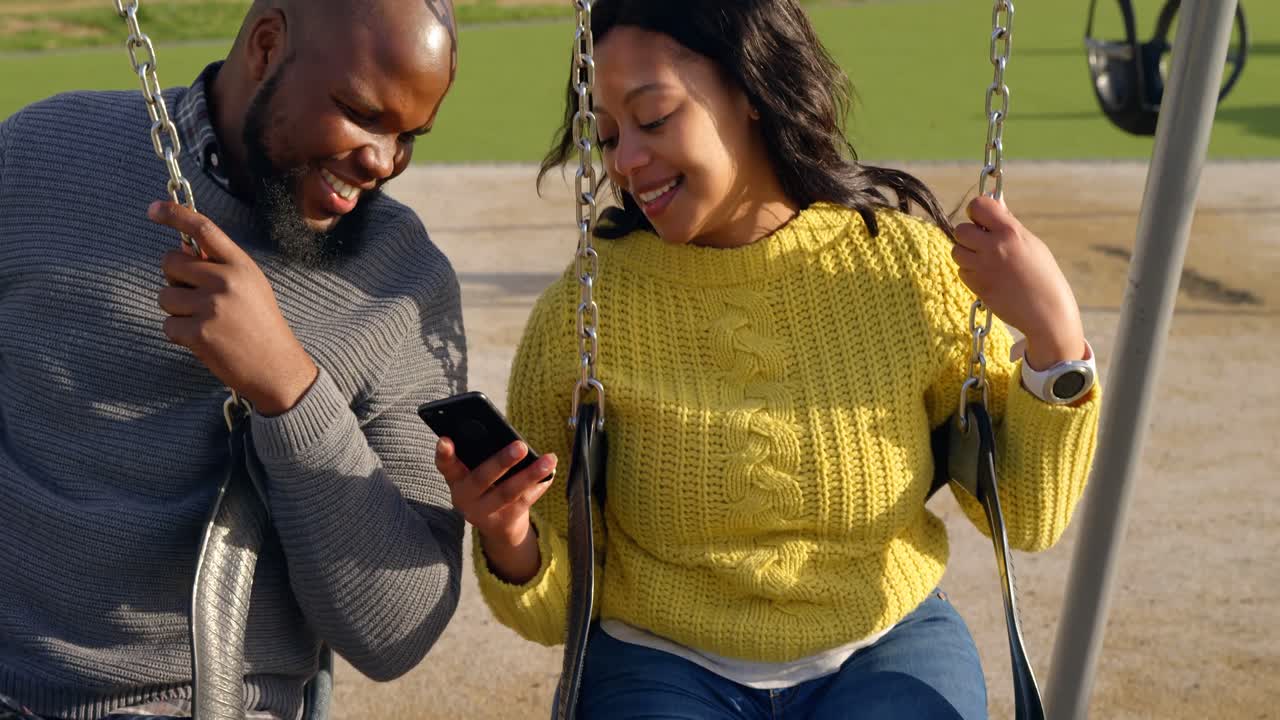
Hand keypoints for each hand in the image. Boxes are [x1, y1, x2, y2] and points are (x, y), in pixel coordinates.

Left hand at [149, 201, 317, 414]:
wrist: (277, 367)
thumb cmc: (261, 325)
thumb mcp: (250, 286)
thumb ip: (220, 267)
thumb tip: (182, 250)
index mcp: (240, 265)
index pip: (203, 229)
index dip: (174, 214)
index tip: (152, 209)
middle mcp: (226, 281)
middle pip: (170, 262)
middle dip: (174, 279)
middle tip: (196, 298)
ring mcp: (211, 307)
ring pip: (165, 296)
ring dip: (176, 311)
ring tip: (205, 323)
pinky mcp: (199, 333)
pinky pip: (168, 325)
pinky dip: (179, 334)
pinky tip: (203, 341)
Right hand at [436, 438, 556, 582]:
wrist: (497, 525)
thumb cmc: (487, 485)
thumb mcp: (477, 473)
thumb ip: (483, 457)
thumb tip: (512, 440)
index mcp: (456, 479)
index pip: (446, 466)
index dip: (444, 454)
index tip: (445, 440)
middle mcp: (465, 498)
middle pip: (482, 478)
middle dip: (502, 461)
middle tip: (521, 445)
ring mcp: (484, 513)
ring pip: (509, 492)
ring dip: (531, 474)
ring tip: (550, 460)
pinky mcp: (504, 522)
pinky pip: (524, 501)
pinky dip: (539, 486)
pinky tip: (551, 474)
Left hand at [953, 196, 1086, 367]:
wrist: (1046, 312)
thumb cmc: (1042, 275)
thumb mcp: (1031, 243)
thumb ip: (1008, 223)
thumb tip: (995, 201)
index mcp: (1011, 232)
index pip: (978, 205)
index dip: (977, 211)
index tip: (982, 220)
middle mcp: (994, 247)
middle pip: (960, 230)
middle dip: (969, 235)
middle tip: (983, 244)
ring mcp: (983, 267)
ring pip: (957, 251)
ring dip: (967, 255)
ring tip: (987, 262)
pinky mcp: (976, 286)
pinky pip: (961, 271)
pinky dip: (970, 272)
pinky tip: (988, 277)